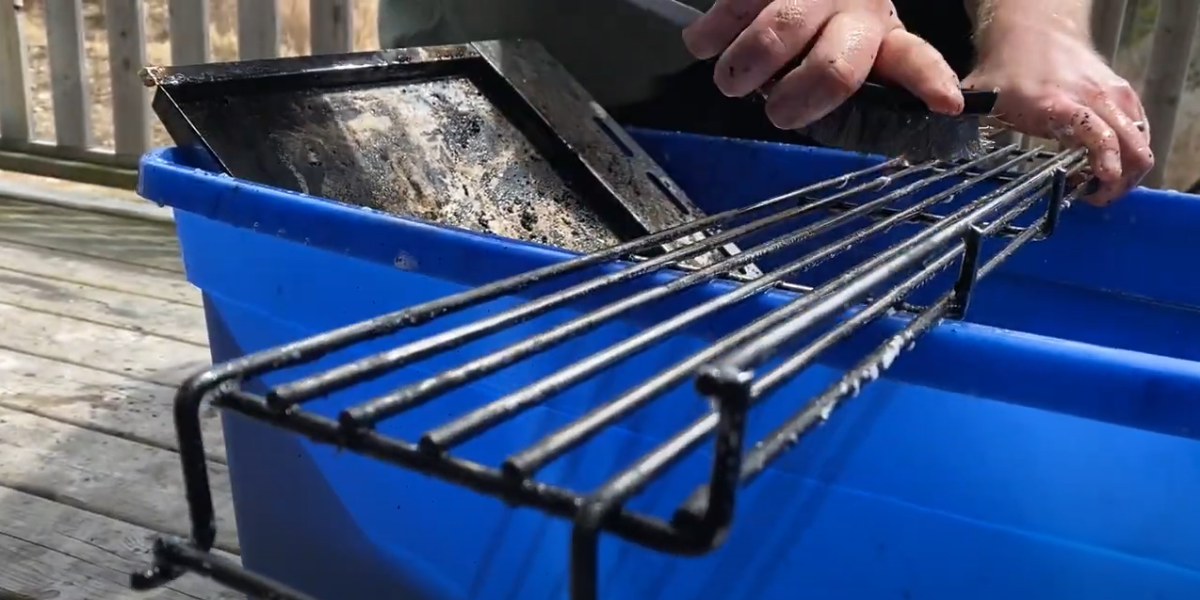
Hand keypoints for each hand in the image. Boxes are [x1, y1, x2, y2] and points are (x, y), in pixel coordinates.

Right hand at [680, 0, 965, 129]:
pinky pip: (729, 8)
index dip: (929, 81)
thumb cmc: (826, 24)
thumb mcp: (857, 48)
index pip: (912, 59)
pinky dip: (707, 37)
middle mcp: (852, 8)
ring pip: (773, 38)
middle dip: (798, 102)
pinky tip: (706, 45)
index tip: (948, 103)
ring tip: (733, 81)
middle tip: (777, 113)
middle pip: (834, 68)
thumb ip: (852, 84)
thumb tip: (829, 127)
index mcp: (880, 36)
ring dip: (741, 71)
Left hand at [963, 19, 1153, 205]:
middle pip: (1131, 145)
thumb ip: (959, 119)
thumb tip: (933, 143)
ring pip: (1141, 140)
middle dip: (1120, 180)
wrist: (1036, 29)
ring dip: (1128, 169)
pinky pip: (1141, 129)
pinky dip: (1131, 151)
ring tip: (1097, 183)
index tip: (1097, 188)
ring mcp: (1113, 96)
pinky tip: (1107, 163)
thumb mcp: (980, 94)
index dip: (1106, 165)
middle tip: (1093, 197)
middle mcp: (1093, 99)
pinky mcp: (1123, 95)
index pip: (1097, 136)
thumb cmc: (1007, 68)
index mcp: (1059, 103)